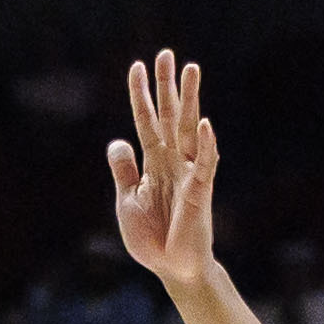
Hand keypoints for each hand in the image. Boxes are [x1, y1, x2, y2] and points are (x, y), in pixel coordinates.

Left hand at [107, 51, 221, 291]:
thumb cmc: (152, 238)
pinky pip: (205, 164)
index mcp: (153, 163)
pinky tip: (206, 123)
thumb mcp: (127, 200)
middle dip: (167, 85)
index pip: (146, 121)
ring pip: (189, 129)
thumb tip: (117, 140)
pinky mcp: (201, 192)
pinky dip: (206, 144)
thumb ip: (123, 170)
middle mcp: (173, 162)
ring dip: (190, 100)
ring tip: (191, 69)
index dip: (141, 95)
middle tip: (166, 54)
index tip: (137, 66)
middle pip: (170, 116)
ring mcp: (189, 174)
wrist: (172, 269)